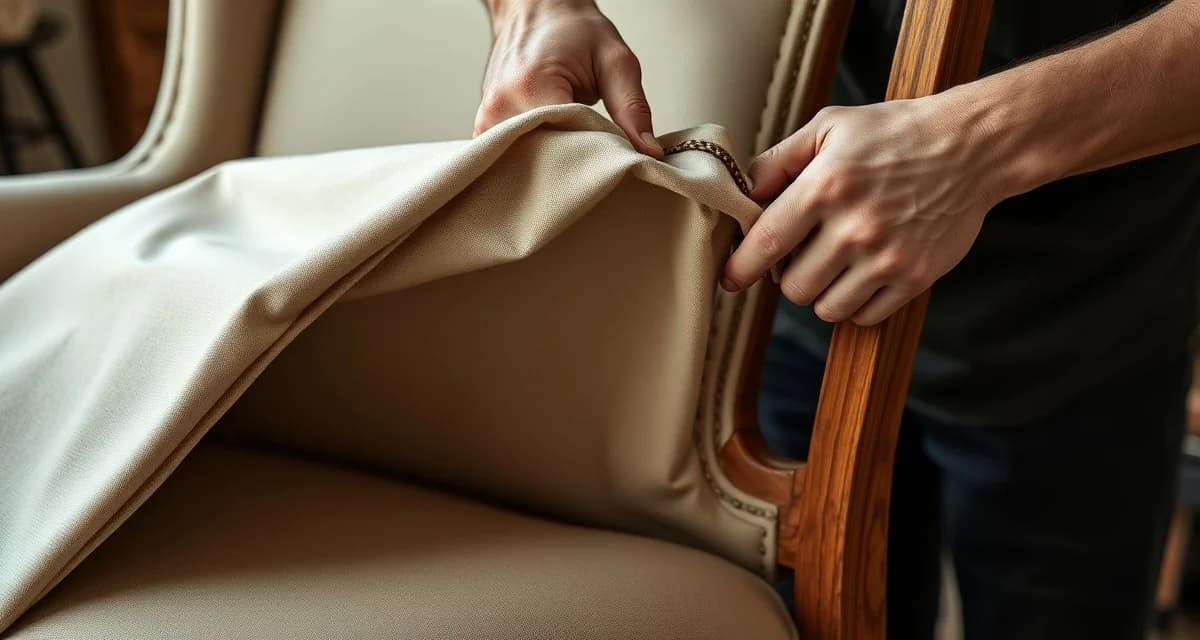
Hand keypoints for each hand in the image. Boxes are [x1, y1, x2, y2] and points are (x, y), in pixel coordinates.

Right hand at [476, 0, 662, 156]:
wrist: (534, 10)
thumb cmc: (572, 30)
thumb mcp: (614, 60)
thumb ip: (632, 108)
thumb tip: (649, 151)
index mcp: (532, 86)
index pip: (567, 148)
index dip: (596, 157)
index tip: (614, 153)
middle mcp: (500, 106)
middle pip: (544, 162)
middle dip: (576, 165)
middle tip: (597, 151)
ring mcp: (486, 119)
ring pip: (527, 165)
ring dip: (554, 164)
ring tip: (572, 144)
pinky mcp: (483, 127)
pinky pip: (512, 157)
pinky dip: (536, 158)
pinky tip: (552, 146)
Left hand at [722, 95, 1011, 325]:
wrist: (973, 147)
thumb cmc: (894, 133)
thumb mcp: (830, 127)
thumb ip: (778, 160)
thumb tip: (740, 194)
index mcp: (826, 186)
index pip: (767, 242)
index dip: (741, 267)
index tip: (729, 279)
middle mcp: (856, 226)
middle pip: (794, 287)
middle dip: (790, 277)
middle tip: (804, 256)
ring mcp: (888, 256)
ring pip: (827, 308)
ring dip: (823, 292)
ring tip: (836, 264)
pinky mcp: (916, 277)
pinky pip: (865, 316)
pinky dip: (856, 304)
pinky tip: (863, 274)